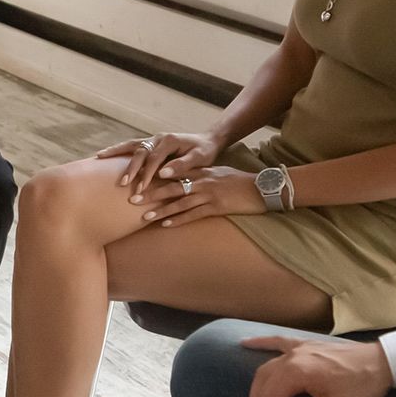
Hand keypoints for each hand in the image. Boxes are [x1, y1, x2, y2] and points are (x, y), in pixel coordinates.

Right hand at [96, 131, 223, 195]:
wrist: (207, 141)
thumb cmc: (205, 151)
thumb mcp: (200, 158)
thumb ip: (182, 165)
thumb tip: (164, 173)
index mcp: (170, 141)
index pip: (155, 158)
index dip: (147, 173)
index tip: (141, 188)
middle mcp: (158, 137)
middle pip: (140, 151)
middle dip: (131, 168)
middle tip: (123, 183)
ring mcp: (153, 139)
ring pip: (131, 144)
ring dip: (116, 152)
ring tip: (99, 157)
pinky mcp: (150, 143)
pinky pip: (131, 146)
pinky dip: (118, 149)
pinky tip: (106, 154)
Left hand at [134, 166, 264, 226]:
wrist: (263, 188)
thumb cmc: (241, 182)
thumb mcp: (219, 173)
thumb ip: (201, 175)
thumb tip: (185, 180)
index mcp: (201, 171)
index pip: (173, 174)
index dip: (154, 179)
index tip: (139, 183)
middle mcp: (202, 181)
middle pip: (171, 187)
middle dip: (151, 194)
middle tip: (132, 200)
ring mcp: (209, 194)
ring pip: (179, 202)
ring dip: (161, 210)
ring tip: (144, 217)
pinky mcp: (216, 207)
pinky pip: (193, 215)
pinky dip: (178, 220)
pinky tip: (166, 225)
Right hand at [242, 335, 392, 396]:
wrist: (384, 362)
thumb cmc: (362, 388)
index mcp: (297, 373)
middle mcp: (291, 357)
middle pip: (263, 386)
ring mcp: (297, 348)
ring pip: (265, 370)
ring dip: (257, 391)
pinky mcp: (305, 345)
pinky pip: (276, 342)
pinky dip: (259, 343)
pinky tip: (244, 343)